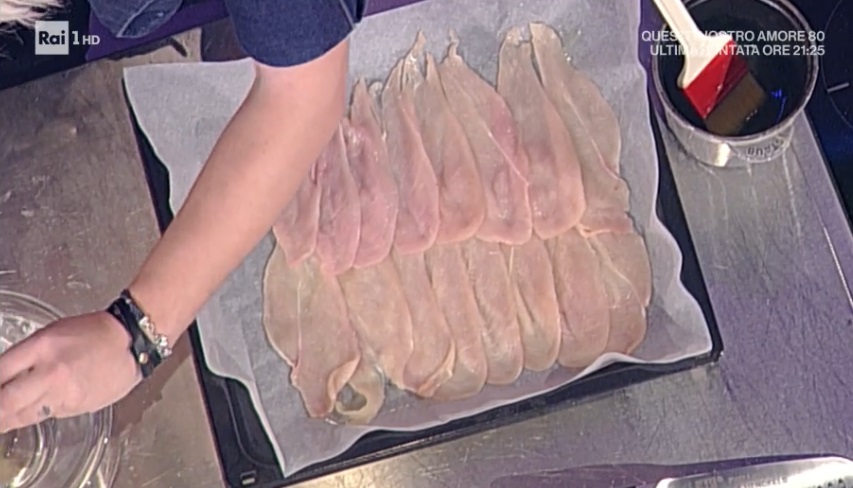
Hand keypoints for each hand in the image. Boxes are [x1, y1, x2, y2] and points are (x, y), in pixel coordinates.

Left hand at [0, 311, 140, 432]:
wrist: (132, 343)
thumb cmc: (93, 333)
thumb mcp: (51, 333)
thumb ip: (26, 356)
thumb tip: (4, 379)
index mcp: (42, 347)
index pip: (0, 372)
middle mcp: (51, 372)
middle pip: (6, 401)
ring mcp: (64, 393)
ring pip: (25, 415)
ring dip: (8, 419)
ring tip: (3, 419)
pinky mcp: (76, 407)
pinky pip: (48, 415)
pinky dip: (37, 414)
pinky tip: (34, 410)